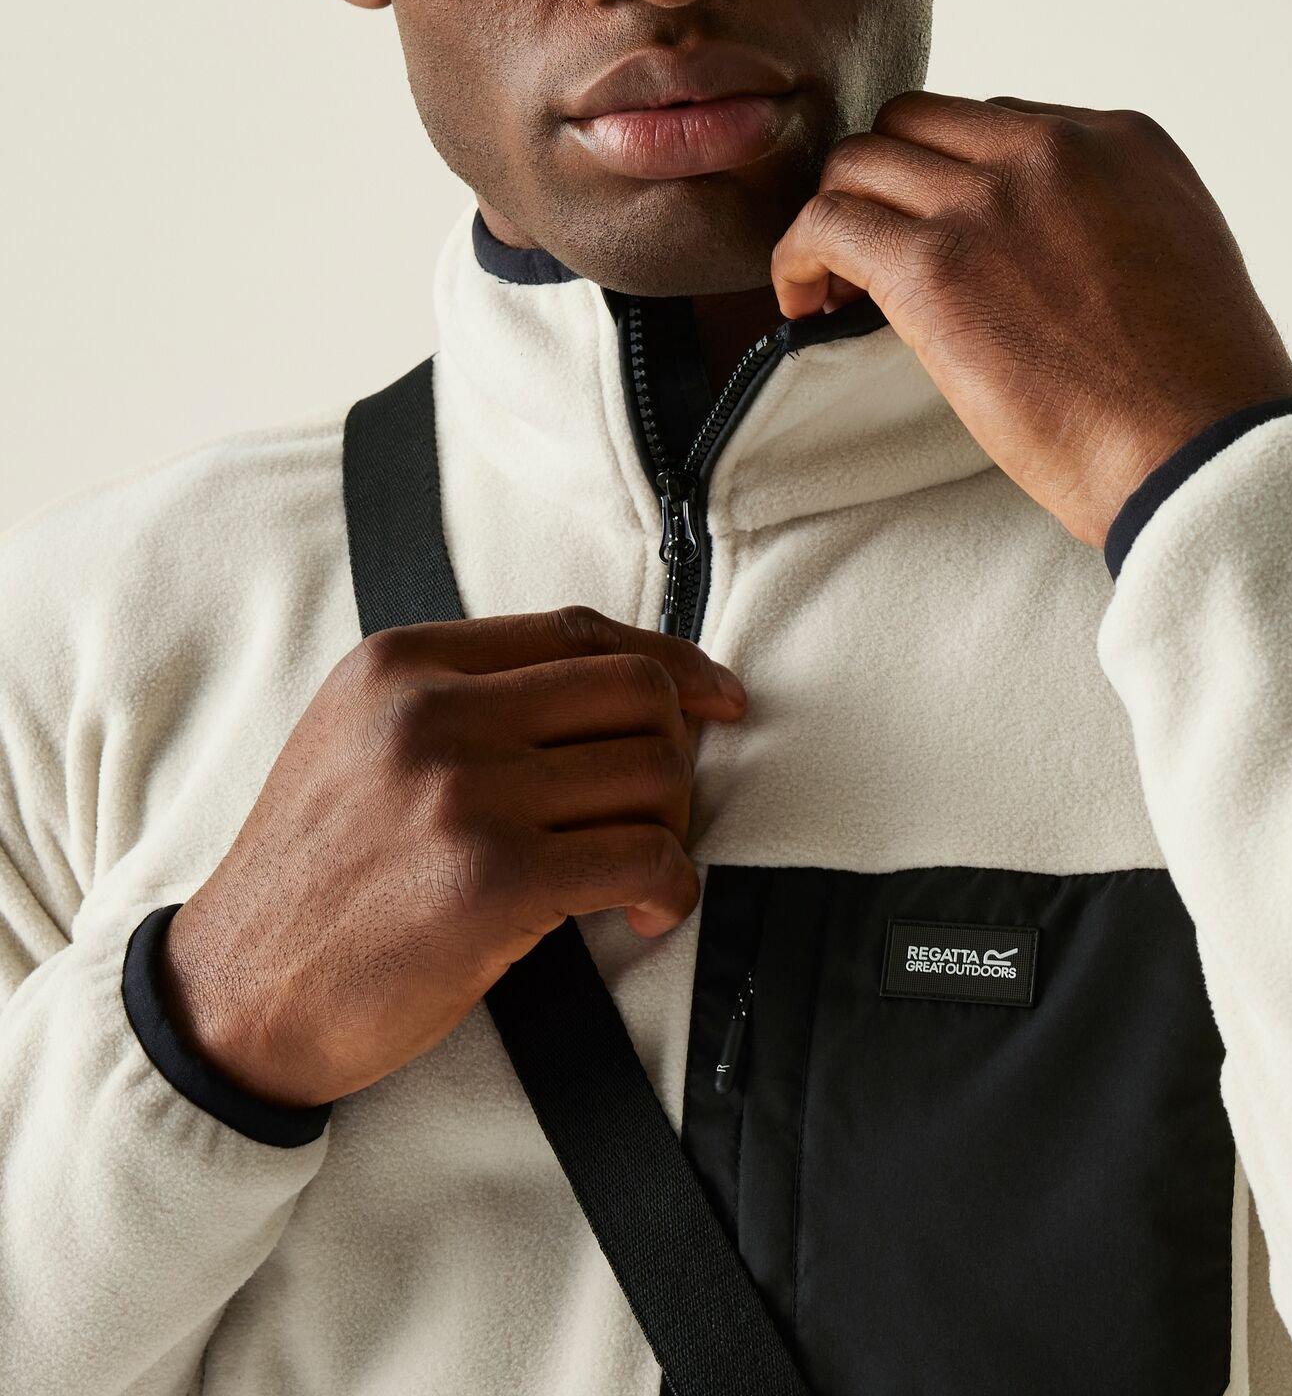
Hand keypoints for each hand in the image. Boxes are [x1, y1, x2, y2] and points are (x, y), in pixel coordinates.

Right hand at [159, 605, 748, 1109]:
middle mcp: (434, 712)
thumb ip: (470, 695)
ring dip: (672, 828)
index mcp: (403, 663)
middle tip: (659, 810)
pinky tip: (647, 912)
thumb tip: (628, 682)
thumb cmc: (320, 876)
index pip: (581, 631)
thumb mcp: (364, 740)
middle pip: (636, 693)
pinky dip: (671, 887)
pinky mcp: (492, 881)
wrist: (231, 1000)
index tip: (719, 699)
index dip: (671, 661)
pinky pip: (645, 857)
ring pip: (653, 772)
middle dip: (676, 751)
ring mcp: (463, 793)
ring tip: (640, 870)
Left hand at [769, 92, 1291, 547]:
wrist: (1207, 452)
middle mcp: (1054, 149)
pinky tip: (805, 303)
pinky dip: (798, 255)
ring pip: (861, 161)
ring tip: (833, 285)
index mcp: (1123, 142)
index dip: (957, 182)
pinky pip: (826, 221)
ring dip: (838, 215)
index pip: (999, 125)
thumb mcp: (1180, 260)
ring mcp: (990, 200)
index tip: (946, 240)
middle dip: (889, 183)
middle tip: (876, 254)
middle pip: (919, 124)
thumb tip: (1049, 255)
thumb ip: (1115, 225)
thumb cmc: (1203, 395)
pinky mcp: (934, 264)